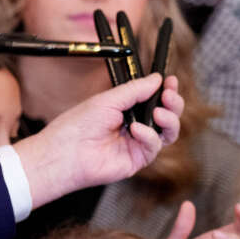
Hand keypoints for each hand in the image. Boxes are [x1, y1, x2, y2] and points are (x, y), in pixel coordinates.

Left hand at [13, 74, 182, 207]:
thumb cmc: (78, 126)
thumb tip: (157, 78)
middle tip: (169, 95)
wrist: (66, 152)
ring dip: (169, 119)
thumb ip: (135, 89)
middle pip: (167, 115)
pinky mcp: (137, 159)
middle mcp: (134, 126)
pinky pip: (155, 146)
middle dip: (173, 103)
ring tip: (159, 112)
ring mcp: (137, 144)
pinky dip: (149, 136)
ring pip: (168, 132)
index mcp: (126, 109)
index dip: (166, 90)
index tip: (171, 80)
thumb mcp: (109, 100)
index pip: (154, 98)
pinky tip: (136, 130)